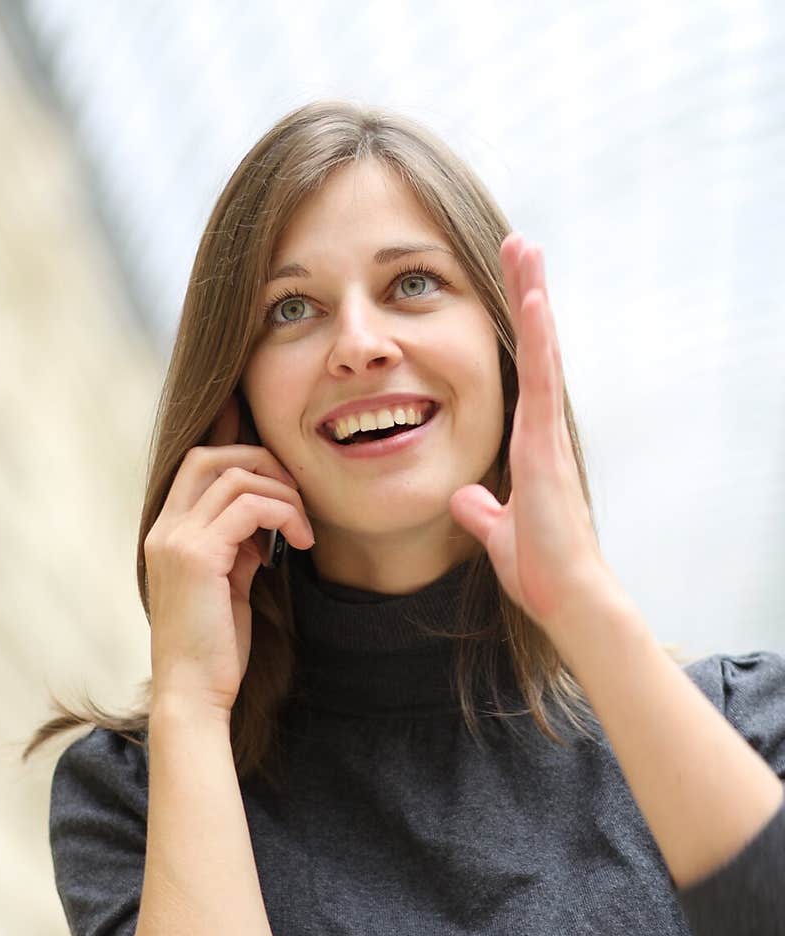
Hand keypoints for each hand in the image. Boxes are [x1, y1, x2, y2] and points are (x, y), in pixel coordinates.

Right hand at [143, 393, 313, 716]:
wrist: (192, 694)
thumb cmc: (213, 650)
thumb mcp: (227, 585)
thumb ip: (237, 547)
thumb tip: (265, 518)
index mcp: (166, 535)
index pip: (198, 466)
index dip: (242, 459)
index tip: (283, 485)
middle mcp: (164, 530)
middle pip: (210, 456)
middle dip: (262, 463)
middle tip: (297, 496)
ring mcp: (176, 540)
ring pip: (235, 477)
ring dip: (282, 494)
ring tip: (304, 529)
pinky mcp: (198, 556)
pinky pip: (250, 507)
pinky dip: (284, 514)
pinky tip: (300, 542)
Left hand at [448, 234, 619, 638]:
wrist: (564, 596)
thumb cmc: (540, 570)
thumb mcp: (498, 532)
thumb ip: (483, 511)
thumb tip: (467, 499)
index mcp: (530, 445)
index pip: (521, 374)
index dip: (517, 330)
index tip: (512, 287)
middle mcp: (541, 430)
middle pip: (534, 348)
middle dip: (527, 294)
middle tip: (520, 243)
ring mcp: (546, 433)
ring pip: (541, 350)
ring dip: (532, 297)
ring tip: (525, 246)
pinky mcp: (545, 444)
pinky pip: (540, 380)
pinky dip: (538, 339)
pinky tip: (533, 299)